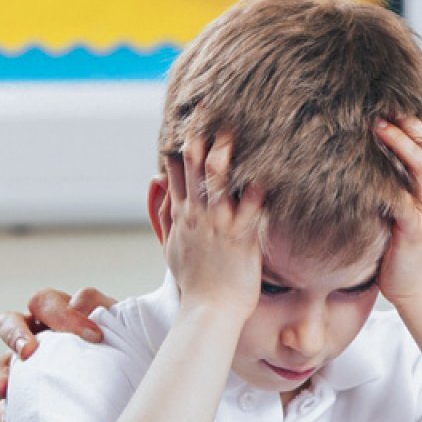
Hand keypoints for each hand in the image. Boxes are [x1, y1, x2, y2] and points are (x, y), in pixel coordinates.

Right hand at [161, 130, 264, 316]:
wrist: (208, 312)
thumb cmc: (195, 282)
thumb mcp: (170, 245)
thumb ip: (160, 212)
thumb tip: (153, 180)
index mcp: (182, 215)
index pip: (177, 171)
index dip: (183, 144)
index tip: (190, 120)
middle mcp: (198, 215)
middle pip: (195, 168)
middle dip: (201, 137)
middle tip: (209, 109)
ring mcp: (219, 225)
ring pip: (219, 181)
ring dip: (225, 154)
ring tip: (232, 131)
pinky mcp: (241, 238)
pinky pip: (251, 207)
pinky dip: (258, 189)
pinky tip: (268, 171)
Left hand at [371, 117, 421, 304]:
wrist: (418, 288)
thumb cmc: (408, 243)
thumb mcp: (413, 201)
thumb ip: (405, 174)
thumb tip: (381, 140)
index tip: (398, 98)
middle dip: (411, 118)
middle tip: (383, 101)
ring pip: (421, 164)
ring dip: (401, 141)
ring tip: (377, 124)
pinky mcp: (415, 227)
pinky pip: (403, 198)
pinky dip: (385, 183)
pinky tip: (365, 171)